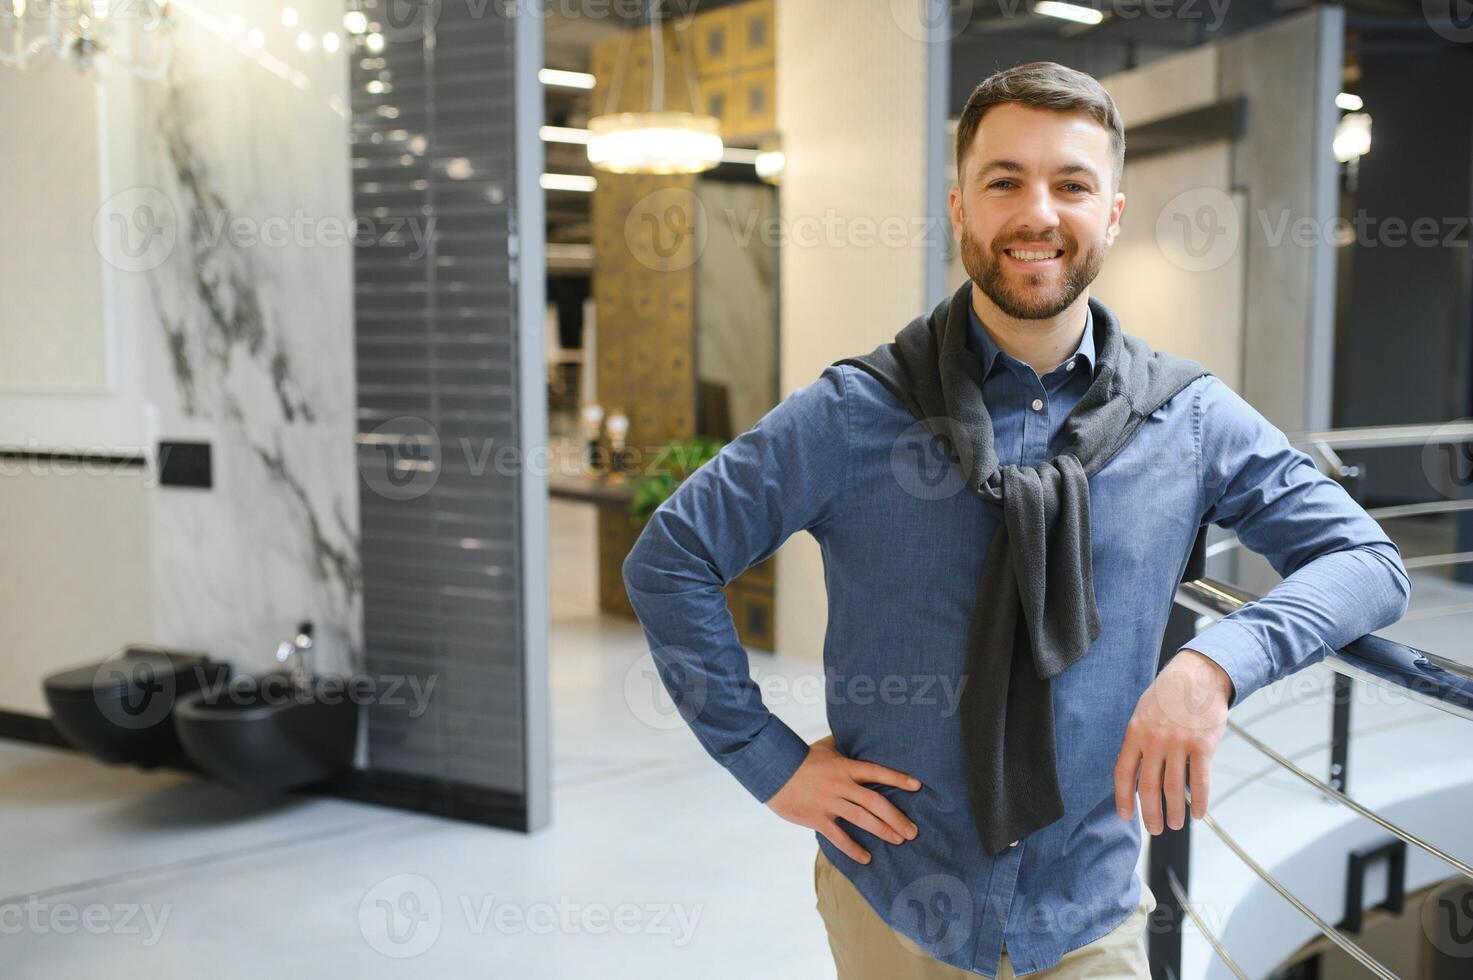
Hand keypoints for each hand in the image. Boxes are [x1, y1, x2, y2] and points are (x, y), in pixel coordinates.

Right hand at [766, 734, 921, 863]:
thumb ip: (841, 746)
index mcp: (845, 767)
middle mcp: (841, 785)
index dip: (898, 778)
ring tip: (898, 841)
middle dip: (896, 818)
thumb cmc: (799, 758)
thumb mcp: (824, 747)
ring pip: (862, 819)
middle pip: (875, 802)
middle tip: (912, 831)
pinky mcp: (817, 818)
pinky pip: (839, 837)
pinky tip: (866, 858)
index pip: (877, 771)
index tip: (917, 786)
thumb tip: (854, 737)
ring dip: (883, 831)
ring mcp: (829, 803)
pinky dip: (853, 849)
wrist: (772, 770)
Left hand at [1114, 649, 1232, 834]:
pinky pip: (1199, 782)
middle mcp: (1154, 740)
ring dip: (1174, 813)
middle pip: (1148, 787)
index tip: (1126, 816)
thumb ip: (1138, 741)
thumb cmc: (1168, 697)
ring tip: (1175, 825)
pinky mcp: (1202, 746)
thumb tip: (1134, 774)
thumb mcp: (1143, 713)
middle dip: (1150, 814)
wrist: (1197, 676)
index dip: (1123, 798)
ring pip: (1173, 789)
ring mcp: (1178, 743)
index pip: (1124, 773)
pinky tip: (1199, 813)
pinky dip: (1199, 802)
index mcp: (1135, 733)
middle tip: (1155, 830)